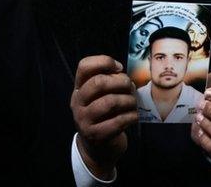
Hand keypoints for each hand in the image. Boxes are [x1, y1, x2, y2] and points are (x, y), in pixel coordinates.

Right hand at [70, 56, 137, 178]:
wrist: (98, 148)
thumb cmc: (106, 115)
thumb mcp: (102, 96)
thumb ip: (110, 81)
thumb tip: (122, 73)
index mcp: (79, 88)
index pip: (84, 66)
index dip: (104, 61)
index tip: (118, 68)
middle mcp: (77, 102)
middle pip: (98, 82)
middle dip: (121, 82)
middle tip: (130, 87)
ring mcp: (84, 120)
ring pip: (110, 102)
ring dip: (129, 100)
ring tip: (133, 104)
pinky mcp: (95, 135)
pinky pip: (118, 121)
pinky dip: (131, 116)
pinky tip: (133, 117)